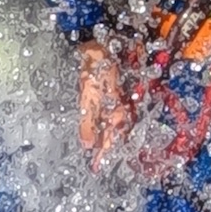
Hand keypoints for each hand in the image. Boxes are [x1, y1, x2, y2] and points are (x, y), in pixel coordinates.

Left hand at [77, 40, 133, 164]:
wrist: (103, 43)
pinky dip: (108, 124)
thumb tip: (87, 146)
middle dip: (107, 149)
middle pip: (116, 135)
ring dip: (108, 138)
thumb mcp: (88, 98)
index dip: (103, 155)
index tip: (96, 168)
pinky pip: (115, 114)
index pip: (110, 141)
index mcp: (117, 112)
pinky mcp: (118, 92)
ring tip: (99, 149)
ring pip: (116, 125)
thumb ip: (88, 123)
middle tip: (98, 162)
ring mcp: (121, 100)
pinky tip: (102, 126)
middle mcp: (123, 108)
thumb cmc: (96, 67)